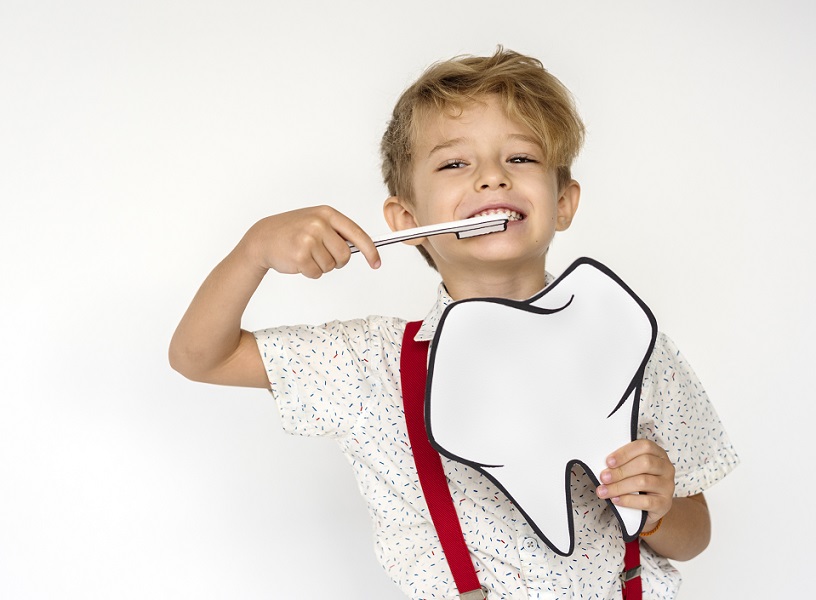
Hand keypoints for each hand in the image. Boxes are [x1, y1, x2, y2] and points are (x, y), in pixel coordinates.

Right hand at [240, 205, 380, 277]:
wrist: (263, 238)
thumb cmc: (293, 231)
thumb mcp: (316, 222)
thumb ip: (337, 232)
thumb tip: (363, 248)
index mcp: (327, 214)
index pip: (357, 233)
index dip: (370, 250)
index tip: (376, 262)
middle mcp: (319, 224)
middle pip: (345, 255)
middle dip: (337, 261)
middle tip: (321, 255)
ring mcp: (309, 238)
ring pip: (331, 266)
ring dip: (321, 266)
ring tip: (306, 254)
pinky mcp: (300, 255)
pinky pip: (317, 273)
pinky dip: (310, 272)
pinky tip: (299, 261)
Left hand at [596, 439, 674, 528]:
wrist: (652, 506)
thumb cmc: (639, 482)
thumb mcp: (633, 468)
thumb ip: (623, 463)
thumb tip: (604, 467)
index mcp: (658, 453)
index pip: (644, 446)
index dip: (625, 453)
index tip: (608, 462)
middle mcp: (666, 467)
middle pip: (645, 463)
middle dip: (621, 471)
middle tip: (604, 477)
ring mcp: (667, 485)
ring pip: (643, 481)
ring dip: (620, 486)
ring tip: (604, 491)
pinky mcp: (665, 503)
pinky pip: (646, 501)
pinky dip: (628, 500)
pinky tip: (616, 500)